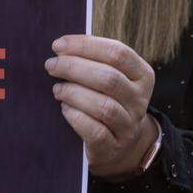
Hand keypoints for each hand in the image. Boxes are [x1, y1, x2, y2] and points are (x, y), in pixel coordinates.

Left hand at [45, 34, 158, 178]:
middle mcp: (140, 100)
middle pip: (109, 78)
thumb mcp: (106, 76)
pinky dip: (76, 117)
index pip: (118, 53)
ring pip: (104, 106)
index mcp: (142, 75)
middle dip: (74, 68)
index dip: (85, 46)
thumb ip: (91, 60)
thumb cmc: (104, 98)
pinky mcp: (114, 147)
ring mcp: (129, 125)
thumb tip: (60, 46)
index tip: (58, 45)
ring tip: (57, 89)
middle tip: (51, 65)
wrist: (117, 143)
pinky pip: (96, 131)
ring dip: (74, 93)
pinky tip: (65, 109)